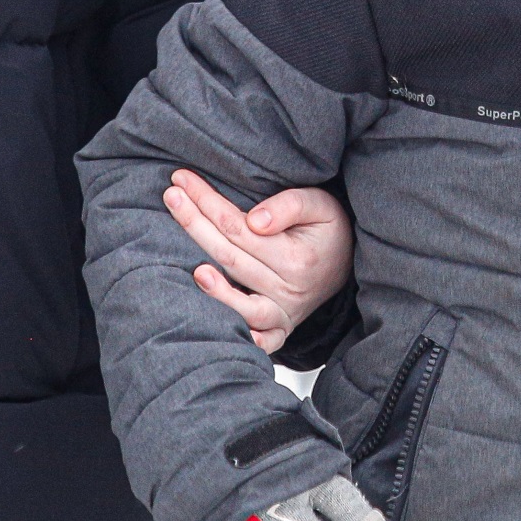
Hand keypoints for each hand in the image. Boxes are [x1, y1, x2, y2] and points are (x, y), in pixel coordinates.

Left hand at [166, 172, 353, 356]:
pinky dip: (240, 337)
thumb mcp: (319, 204)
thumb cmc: (328, 227)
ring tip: (187, 266)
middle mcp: (288, 289)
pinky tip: (218, 326)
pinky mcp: (280, 329)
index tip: (183, 180)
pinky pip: (260, 340)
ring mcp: (283, 313)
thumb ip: (289, 206)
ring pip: (237, 302)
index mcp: (297, 257)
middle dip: (195, 224)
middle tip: (170, 196)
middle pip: (229, 257)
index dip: (207, 202)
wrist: (349, 260)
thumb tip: (254, 221)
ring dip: (210, 287)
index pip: (239, 227)